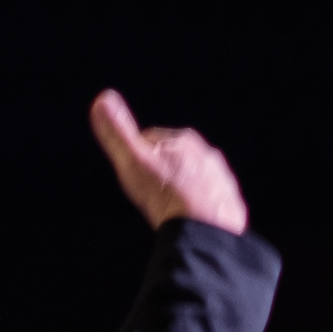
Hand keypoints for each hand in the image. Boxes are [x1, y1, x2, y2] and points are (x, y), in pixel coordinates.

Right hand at [90, 89, 248, 234]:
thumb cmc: (167, 196)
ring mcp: (221, 180)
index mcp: (183, 140)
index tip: (130, 168)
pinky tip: (188, 220)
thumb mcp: (134, 162)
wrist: (205, 232)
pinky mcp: (230, 204)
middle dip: (161, 171)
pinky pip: (209, 202)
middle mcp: (208, 155)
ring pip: (194, 180)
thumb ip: (118, 133)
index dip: (137, 154)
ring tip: (167, 207)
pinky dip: (198, 208)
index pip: (151, 138)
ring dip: (181, 189)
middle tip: (147, 191)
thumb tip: (102, 98)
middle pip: (175, 159)